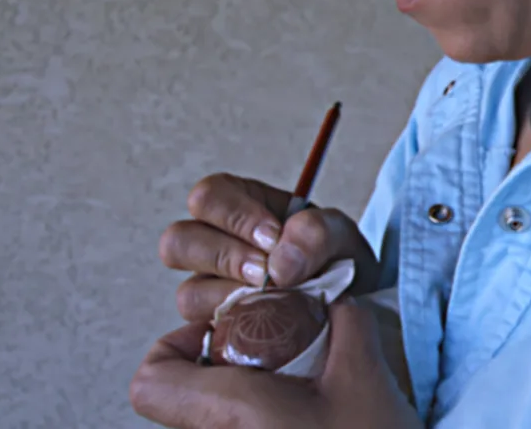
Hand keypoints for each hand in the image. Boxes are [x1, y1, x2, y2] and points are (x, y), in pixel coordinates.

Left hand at [130, 299, 421, 428]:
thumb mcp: (365, 372)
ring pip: (204, 419)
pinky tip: (294, 415)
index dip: (171, 348)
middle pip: (177, 399)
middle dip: (214, 365)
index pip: (150, 381)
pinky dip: (250, 418)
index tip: (214, 333)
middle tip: (258, 353)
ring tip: (283, 386)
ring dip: (234, 394)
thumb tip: (334, 298)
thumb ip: (345, 319)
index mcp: (235, 414)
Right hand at [159, 174, 381, 321]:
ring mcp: (210, 289)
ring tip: (271, 301)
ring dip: (229, 298)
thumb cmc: (337, 259)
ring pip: (187, 293)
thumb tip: (280, 263)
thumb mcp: (340, 234)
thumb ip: (317, 232)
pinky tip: (269, 327)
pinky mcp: (216, 331)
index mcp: (240, 205)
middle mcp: (215, 244)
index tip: (274, 237)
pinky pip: (205, 334)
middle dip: (225, 257)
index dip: (233, 215)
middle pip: (178, 241)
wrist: (352, 304)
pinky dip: (236, 330)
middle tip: (266, 273)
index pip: (208, 196)